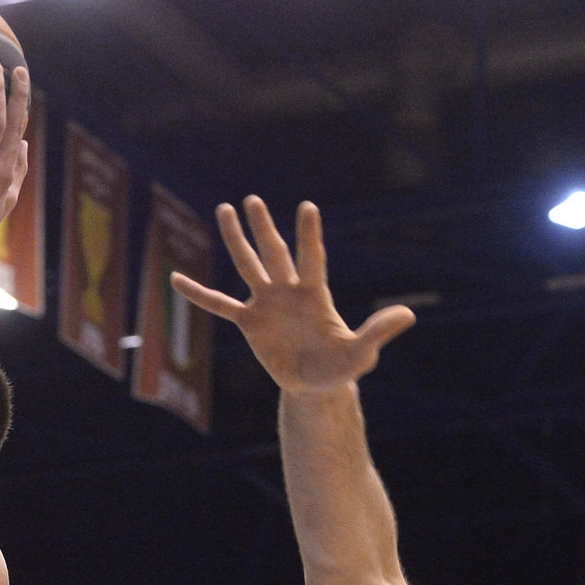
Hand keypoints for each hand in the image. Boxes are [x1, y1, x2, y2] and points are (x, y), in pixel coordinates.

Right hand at [171, 198, 413, 394]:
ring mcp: (266, 304)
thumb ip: (379, 331)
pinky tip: (176, 279)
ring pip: (247, 266)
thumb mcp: (361, 351)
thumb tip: (408, 314)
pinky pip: (219, 305)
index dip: (309, 235)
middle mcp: (288, 292)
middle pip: (274, 253)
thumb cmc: (342, 367)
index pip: (311, 259)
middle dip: (263, 228)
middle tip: (251, 200)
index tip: (307, 207)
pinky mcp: (249, 323)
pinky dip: (199, 294)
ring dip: (236, 240)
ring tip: (224, 209)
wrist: (318, 385)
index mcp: (315, 295)